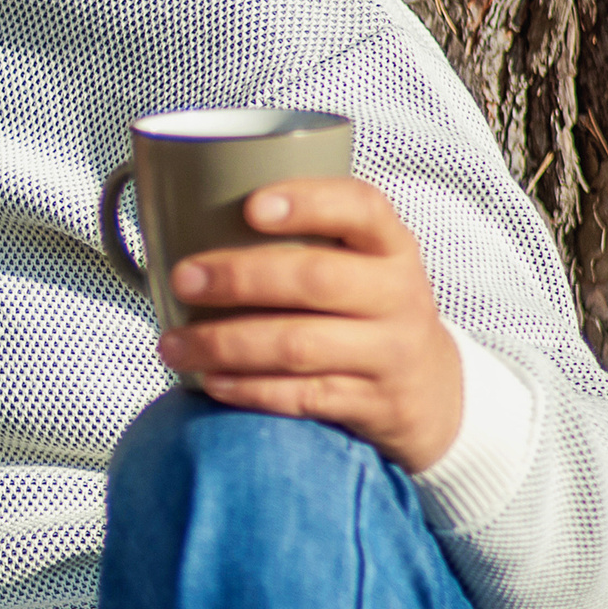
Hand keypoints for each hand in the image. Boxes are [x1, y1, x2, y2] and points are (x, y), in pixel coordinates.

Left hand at [154, 178, 462, 470]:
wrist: (432, 391)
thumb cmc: (366, 309)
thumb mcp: (360, 264)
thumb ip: (301, 240)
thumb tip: (185, 218)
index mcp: (390, 246)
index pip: (361, 208)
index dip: (308, 202)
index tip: (251, 206)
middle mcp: (398, 295)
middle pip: (316, 279)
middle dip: (239, 278)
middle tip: (182, 279)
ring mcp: (390, 353)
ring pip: (299, 345)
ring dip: (225, 344)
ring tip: (174, 345)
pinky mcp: (373, 405)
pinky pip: (302, 396)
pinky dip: (249, 389)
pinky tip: (210, 381)